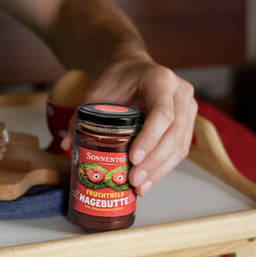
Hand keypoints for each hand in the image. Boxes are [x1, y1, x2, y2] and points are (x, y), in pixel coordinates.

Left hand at [61, 59, 196, 195]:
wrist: (135, 69)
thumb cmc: (118, 79)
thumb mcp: (97, 92)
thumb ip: (82, 116)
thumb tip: (67, 145)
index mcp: (159, 79)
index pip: (162, 113)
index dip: (149, 138)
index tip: (133, 158)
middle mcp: (180, 92)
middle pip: (174, 133)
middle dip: (153, 162)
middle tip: (134, 181)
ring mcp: (188, 107)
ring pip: (180, 144)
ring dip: (160, 169)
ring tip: (141, 187)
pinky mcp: (188, 122)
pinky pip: (180, 148)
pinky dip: (164, 166)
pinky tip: (149, 180)